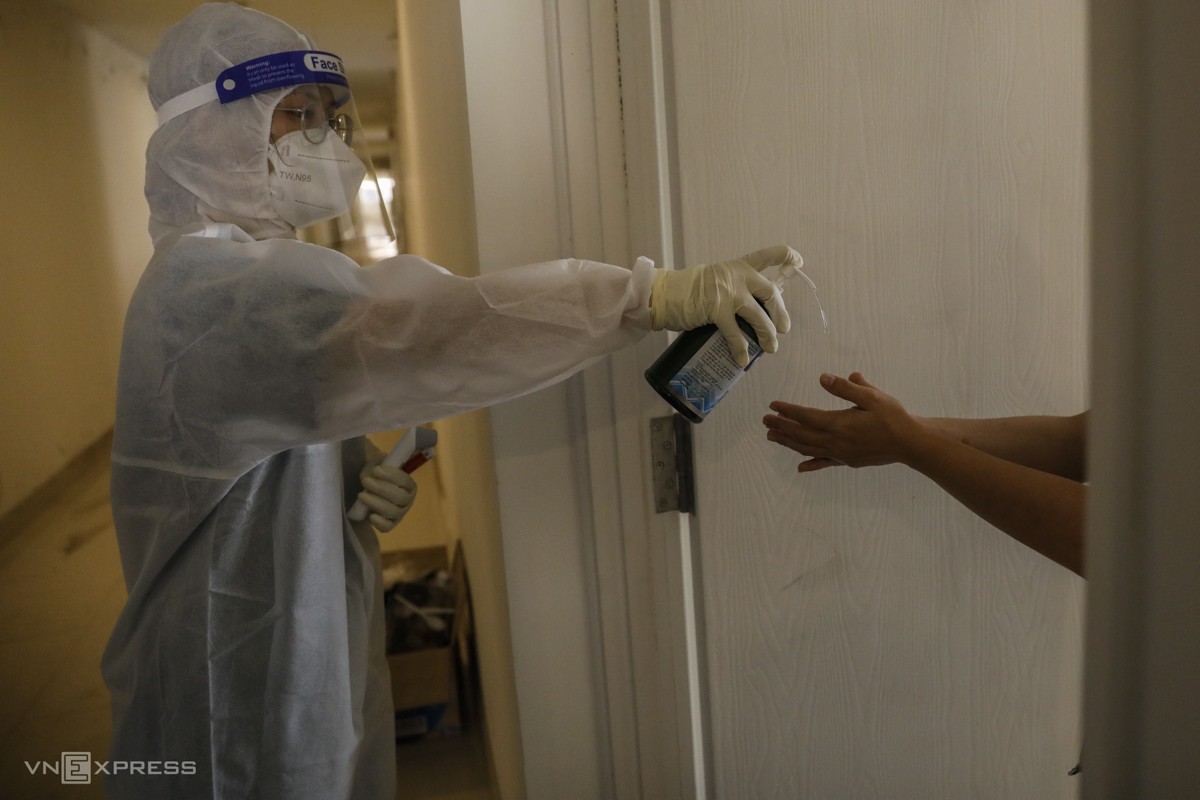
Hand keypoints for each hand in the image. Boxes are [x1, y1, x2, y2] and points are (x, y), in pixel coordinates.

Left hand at [357, 462, 416, 531]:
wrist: (366, 486)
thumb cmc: (374, 474)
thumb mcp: (376, 463)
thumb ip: (377, 465)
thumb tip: (373, 472)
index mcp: (408, 484)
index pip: (404, 480)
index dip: (391, 475)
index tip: (376, 470)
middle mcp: (407, 500)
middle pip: (399, 497)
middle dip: (381, 489)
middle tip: (365, 481)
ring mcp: (399, 513)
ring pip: (392, 511)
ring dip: (376, 503)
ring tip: (361, 495)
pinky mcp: (389, 524)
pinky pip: (387, 527)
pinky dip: (380, 523)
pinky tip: (371, 516)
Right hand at [649, 245, 797, 366]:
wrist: (663, 293)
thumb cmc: (686, 289)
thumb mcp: (715, 279)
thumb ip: (734, 288)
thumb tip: (751, 310)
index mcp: (737, 266)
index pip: (767, 255)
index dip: (787, 257)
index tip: (798, 262)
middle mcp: (737, 276)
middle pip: (770, 293)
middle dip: (780, 312)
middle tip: (784, 328)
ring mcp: (728, 293)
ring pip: (758, 315)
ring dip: (767, 333)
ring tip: (770, 347)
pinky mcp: (717, 310)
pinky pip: (735, 333)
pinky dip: (741, 348)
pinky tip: (742, 359)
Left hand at [763, 372, 925, 471]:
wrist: (910, 443)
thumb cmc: (892, 417)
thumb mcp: (872, 397)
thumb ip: (846, 388)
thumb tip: (823, 378)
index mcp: (839, 423)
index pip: (805, 416)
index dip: (787, 411)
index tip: (772, 405)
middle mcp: (835, 441)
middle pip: (801, 434)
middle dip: (781, 427)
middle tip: (765, 421)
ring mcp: (840, 454)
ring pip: (808, 448)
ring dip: (789, 442)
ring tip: (772, 437)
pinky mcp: (848, 461)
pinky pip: (824, 462)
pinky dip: (811, 463)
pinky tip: (800, 467)